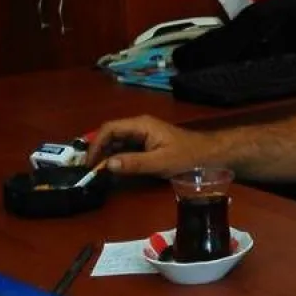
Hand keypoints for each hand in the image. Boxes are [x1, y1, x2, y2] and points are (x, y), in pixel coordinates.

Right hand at [88, 115, 205, 177]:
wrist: (208, 155)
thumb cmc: (186, 156)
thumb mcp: (160, 162)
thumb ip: (134, 163)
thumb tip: (107, 164)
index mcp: (141, 125)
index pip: (109, 129)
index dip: (95, 144)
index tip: (88, 163)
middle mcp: (138, 126)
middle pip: (110, 134)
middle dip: (97, 150)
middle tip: (88, 169)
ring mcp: (142, 134)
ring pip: (116, 141)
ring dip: (105, 154)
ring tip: (95, 171)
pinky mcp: (146, 143)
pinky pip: (125, 147)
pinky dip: (115, 157)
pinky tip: (111, 169)